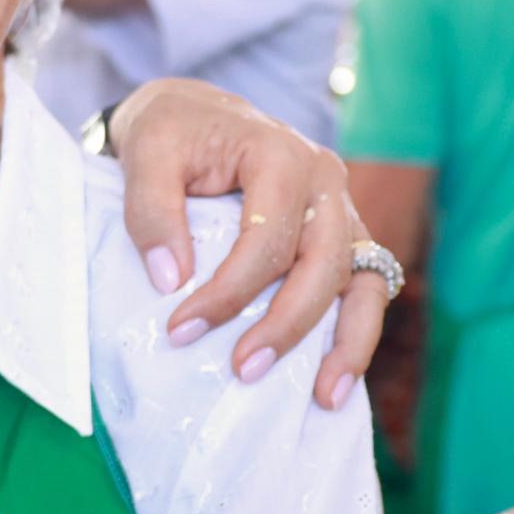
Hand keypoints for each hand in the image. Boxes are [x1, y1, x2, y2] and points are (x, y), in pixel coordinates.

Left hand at [103, 78, 383, 408]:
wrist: (197, 115)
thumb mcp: (145, 155)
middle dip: (287, 324)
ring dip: (348, 342)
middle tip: (244, 370)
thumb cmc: (173, 133)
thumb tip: (171, 280)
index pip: (267, 236)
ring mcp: (342, 209)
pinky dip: (357, 333)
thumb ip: (151, 212)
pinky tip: (335, 382)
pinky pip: (368, 287)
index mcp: (281, 153)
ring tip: (324, 398)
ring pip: (365, 280)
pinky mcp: (344, 235)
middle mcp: (325, 180)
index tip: (180, 330)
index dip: (227, 292)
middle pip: (324, 264)